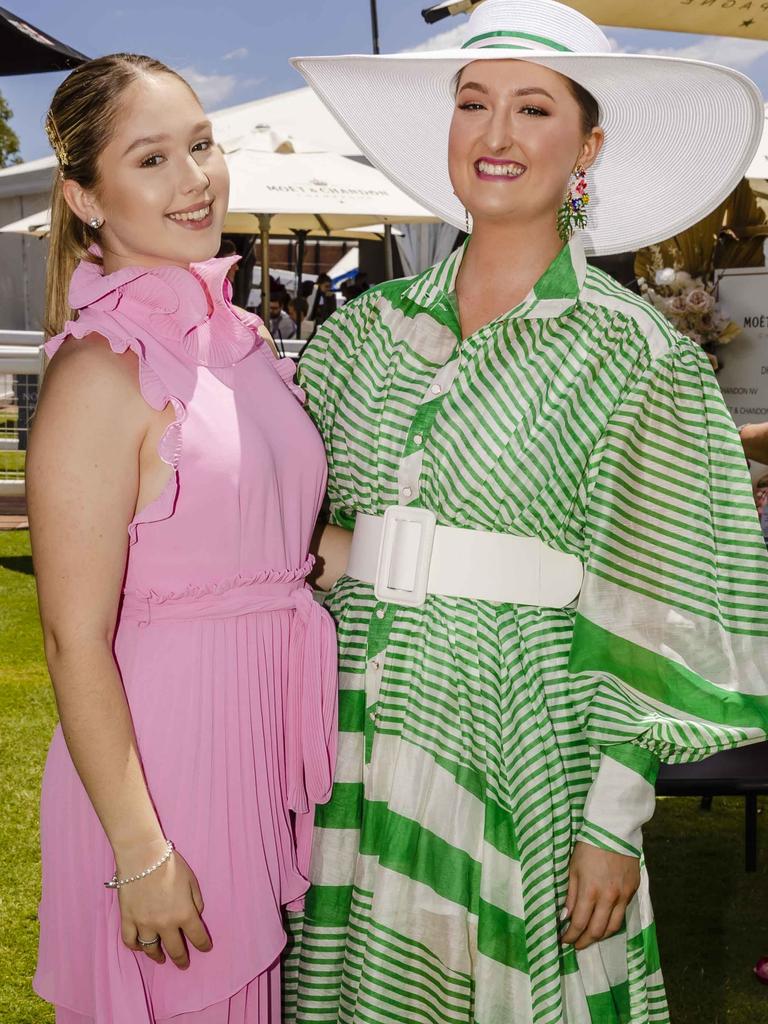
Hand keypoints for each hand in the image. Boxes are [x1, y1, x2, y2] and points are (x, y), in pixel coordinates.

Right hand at [116, 840, 211, 967]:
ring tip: (161, 959)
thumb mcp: (192, 880)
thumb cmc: (170, 864)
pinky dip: (135, 947)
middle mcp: (165, 924)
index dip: (203, 944)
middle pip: (175, 949)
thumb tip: (195, 914)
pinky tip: (140, 947)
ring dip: (158, 956)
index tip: (206, 948)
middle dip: (182, 959)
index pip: (197, 936)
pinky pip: (130, 941)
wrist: (143, 856)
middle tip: (184, 964)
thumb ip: (196, 900)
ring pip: (151, 949)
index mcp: (184, 913)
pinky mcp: (128, 919)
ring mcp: (144, 924)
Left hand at [560, 841, 639, 949]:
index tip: (564, 941)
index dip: (571, 936)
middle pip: (597, 931)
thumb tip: (566, 917)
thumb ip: (570, 895)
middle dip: (585, 942)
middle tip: (576, 945)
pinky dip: (613, 922)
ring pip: (613, 927)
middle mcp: (609, 897)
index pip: (579, 923)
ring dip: (600, 936)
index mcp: (590, 891)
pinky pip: (623, 913)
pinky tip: (605, 922)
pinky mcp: (633, 890)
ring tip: (590, 938)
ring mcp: (623, 895)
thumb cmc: (588, 848)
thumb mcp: (573, 869)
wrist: (613, 831)